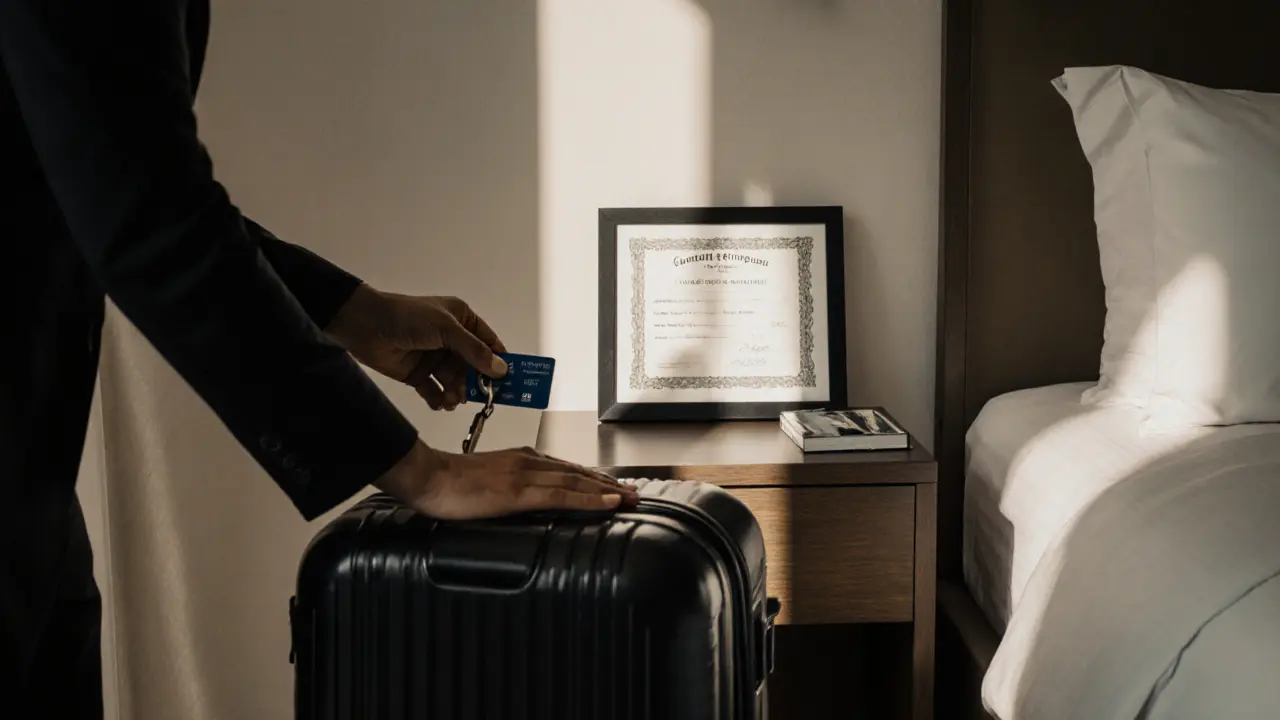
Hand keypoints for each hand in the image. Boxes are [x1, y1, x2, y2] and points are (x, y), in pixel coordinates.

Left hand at [326, 285, 506, 410]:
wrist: (364, 326)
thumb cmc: (408, 318)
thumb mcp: (447, 330)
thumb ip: (475, 351)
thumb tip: (502, 369)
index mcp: (462, 320)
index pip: (488, 343)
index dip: (499, 362)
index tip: (511, 381)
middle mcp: (451, 339)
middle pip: (473, 366)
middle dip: (476, 382)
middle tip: (482, 398)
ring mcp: (434, 357)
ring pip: (455, 381)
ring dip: (456, 392)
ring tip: (451, 399)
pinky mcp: (418, 374)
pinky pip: (435, 390)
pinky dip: (438, 398)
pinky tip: (439, 402)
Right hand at [375, 442, 639, 519]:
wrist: (427, 477)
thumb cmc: (449, 483)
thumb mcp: (487, 482)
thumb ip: (509, 487)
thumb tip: (523, 500)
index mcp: (522, 460)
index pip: (566, 469)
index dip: (593, 479)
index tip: (614, 487)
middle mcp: (529, 462)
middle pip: (578, 472)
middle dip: (608, 483)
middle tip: (633, 493)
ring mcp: (525, 475)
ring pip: (576, 481)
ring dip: (607, 489)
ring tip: (629, 498)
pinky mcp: (518, 491)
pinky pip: (561, 494)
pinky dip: (588, 497)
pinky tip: (606, 502)